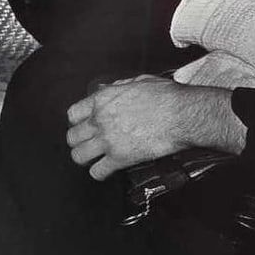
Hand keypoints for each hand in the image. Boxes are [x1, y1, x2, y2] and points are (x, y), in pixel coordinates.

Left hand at [66, 75, 243, 180]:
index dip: (79, 122)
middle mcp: (100, 120)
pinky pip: (96, 172)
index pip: (73, 114)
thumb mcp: (139, 82)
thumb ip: (120, 87)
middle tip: (90, 144)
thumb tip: (111, 90)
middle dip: (80, 141)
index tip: (85, 126)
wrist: (182, 115)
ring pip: (78, 156)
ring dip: (86, 158)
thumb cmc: (167, 97)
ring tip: (95, 158)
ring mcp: (107, 140)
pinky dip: (100, 173)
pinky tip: (107, 170)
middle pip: (72, 137)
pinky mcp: (119, 158)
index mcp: (103, 100)